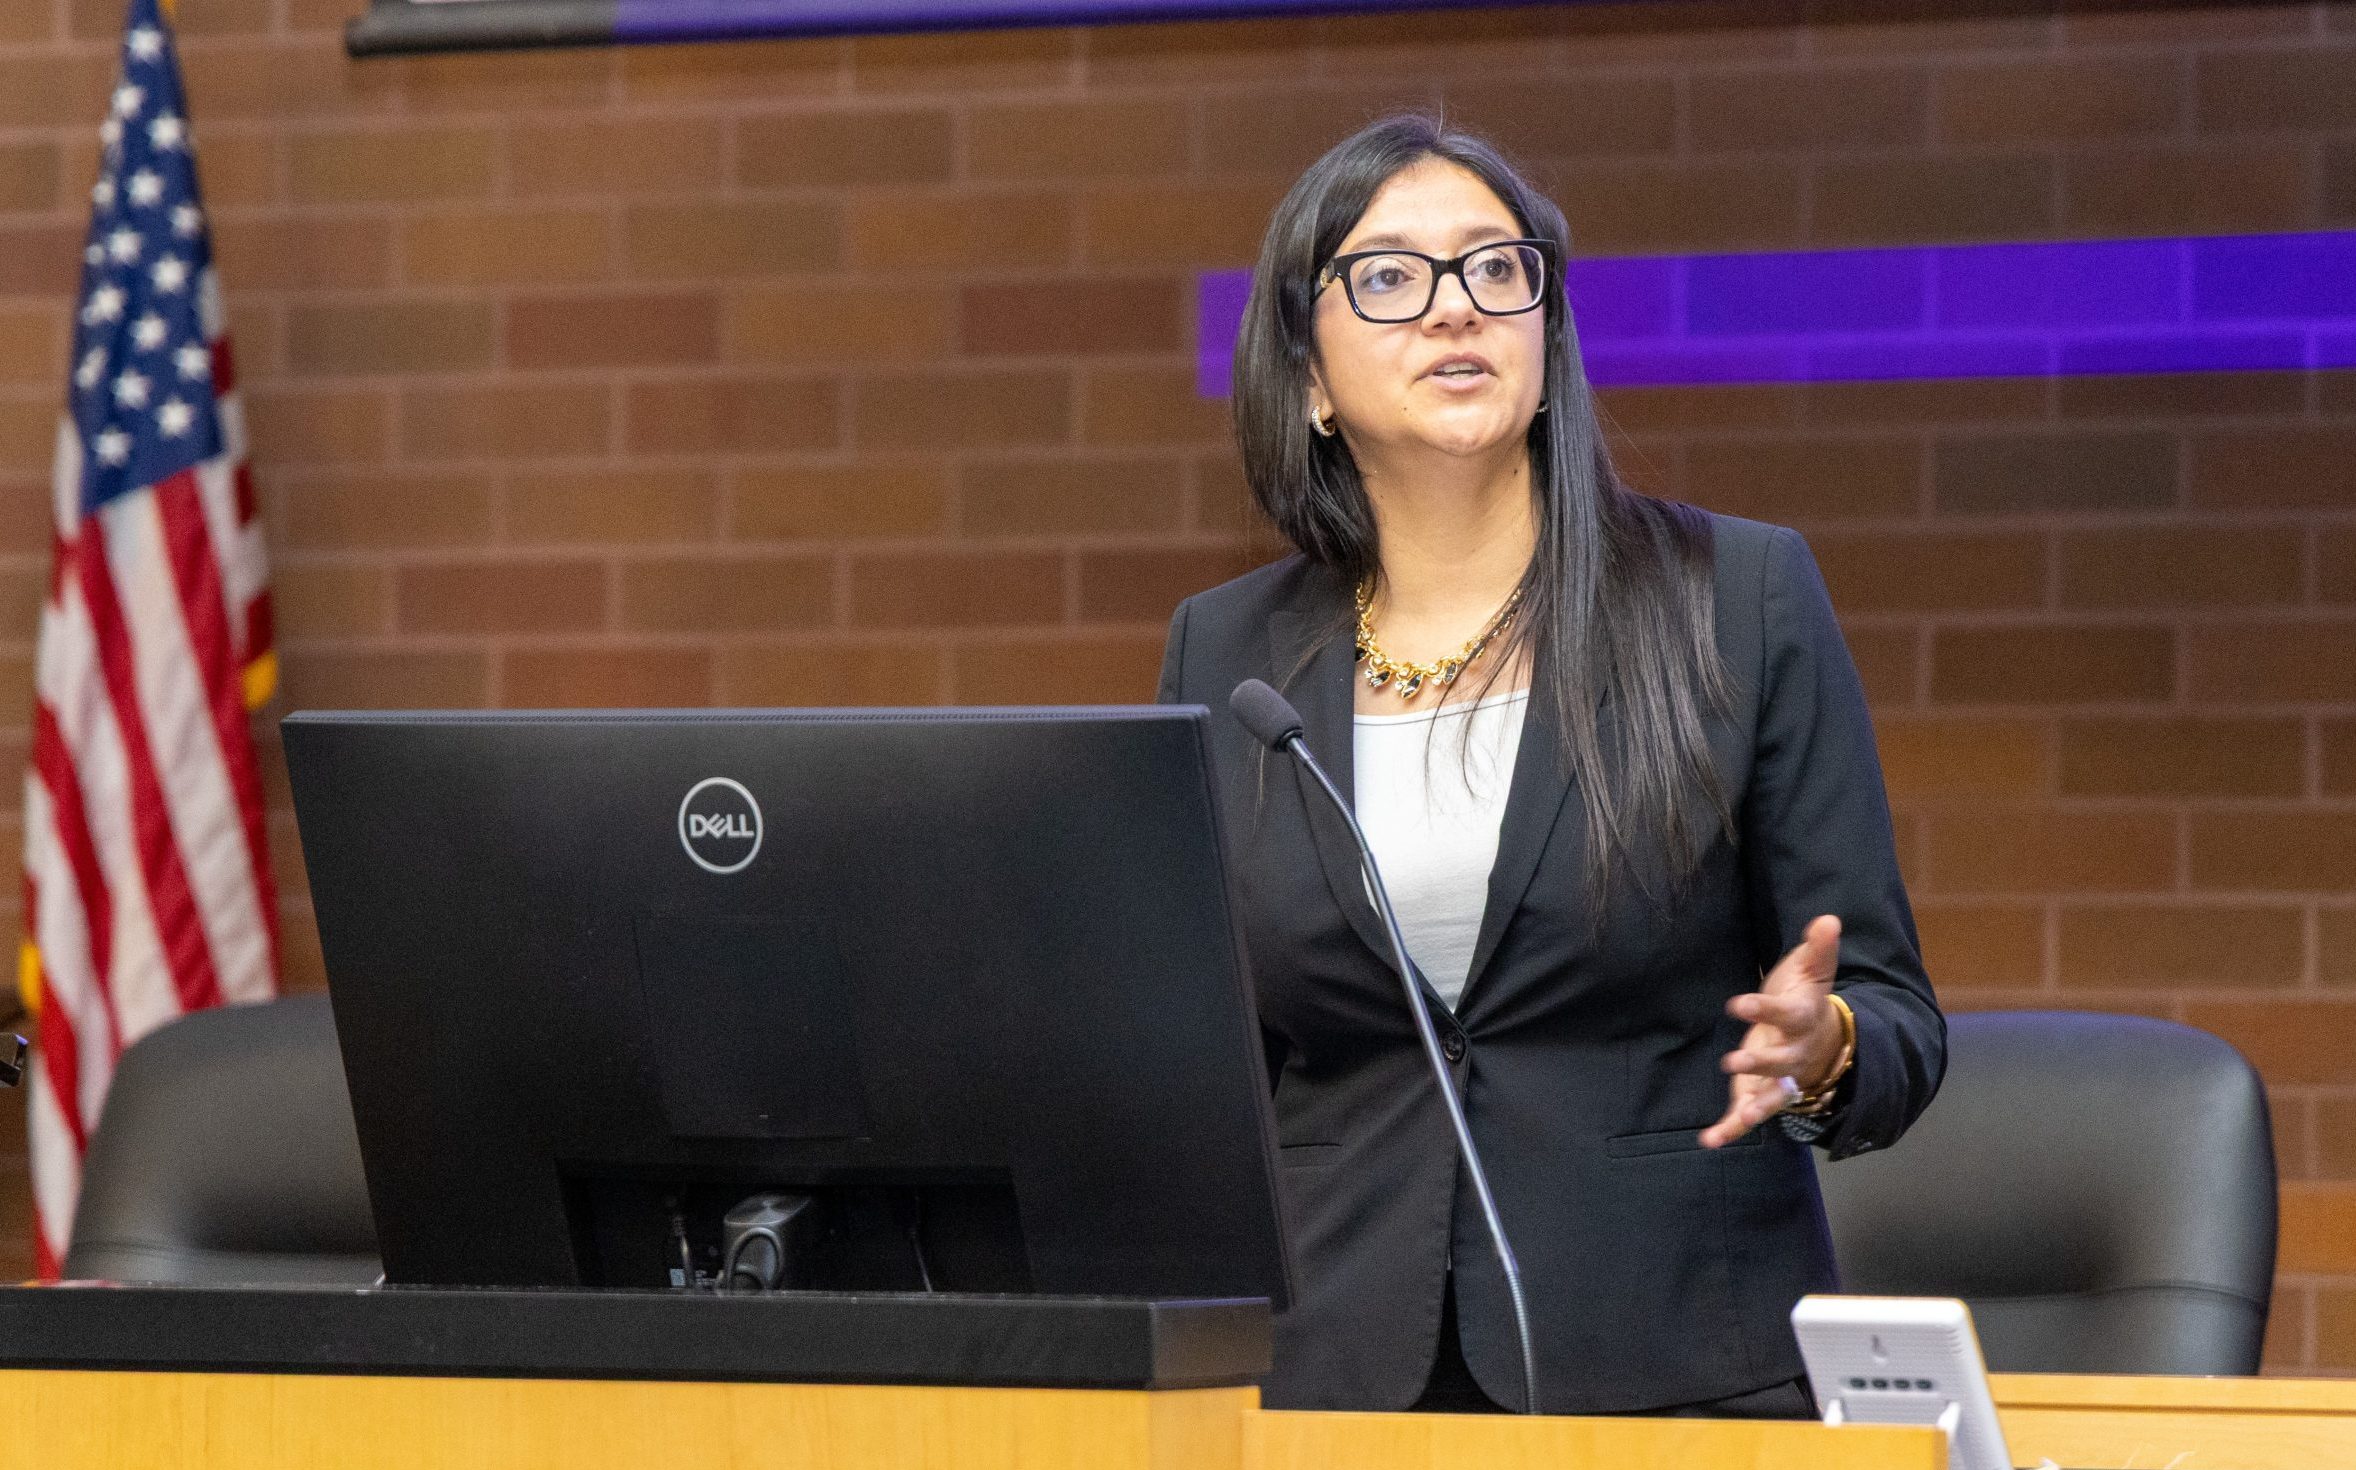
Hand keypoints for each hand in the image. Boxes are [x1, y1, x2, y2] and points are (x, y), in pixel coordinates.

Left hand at [1699, 914, 1842, 1149]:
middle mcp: (1793, 1054)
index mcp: (1801, 1020)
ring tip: (1736, 1120)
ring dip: (1753, 1107)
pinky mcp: (1762, 1094)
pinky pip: (1749, 1115)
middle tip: (1734, 1060)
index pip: (1784, 1014)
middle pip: (1779, 1063)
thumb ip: (1819, 948)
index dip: (1763, 1009)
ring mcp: (1779, 1079)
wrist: (1824, 1041)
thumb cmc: (1808, 999)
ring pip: (1770, 1097)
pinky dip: (1732, 1129)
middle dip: (1759, 1062)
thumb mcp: (1814, 970)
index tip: (1738, 1003)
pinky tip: (1710, 1141)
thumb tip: (1828, 919)